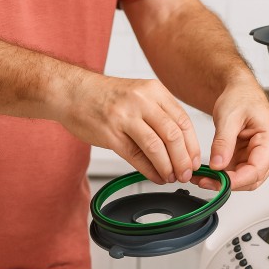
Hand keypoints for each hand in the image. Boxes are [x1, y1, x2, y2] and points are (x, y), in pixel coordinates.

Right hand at [58, 72, 200, 184]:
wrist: (74, 91)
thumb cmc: (108, 96)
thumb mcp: (140, 94)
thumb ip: (160, 114)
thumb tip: (182, 144)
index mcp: (154, 90)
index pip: (183, 120)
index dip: (192, 145)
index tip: (195, 160)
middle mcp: (141, 101)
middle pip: (173, 134)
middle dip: (184, 159)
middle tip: (186, 173)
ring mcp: (125, 117)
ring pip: (156, 146)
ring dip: (168, 167)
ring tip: (171, 177)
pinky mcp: (110, 134)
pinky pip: (136, 156)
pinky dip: (149, 170)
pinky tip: (155, 176)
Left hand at [192, 77, 268, 190]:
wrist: (239, 90)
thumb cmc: (240, 96)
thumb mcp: (228, 117)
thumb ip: (223, 142)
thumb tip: (218, 165)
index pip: (257, 169)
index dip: (237, 180)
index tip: (218, 181)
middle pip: (252, 178)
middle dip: (227, 183)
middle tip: (204, 180)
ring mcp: (260, 155)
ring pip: (243, 178)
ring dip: (223, 181)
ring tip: (202, 177)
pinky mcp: (249, 157)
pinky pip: (236, 171)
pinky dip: (222, 174)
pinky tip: (207, 173)